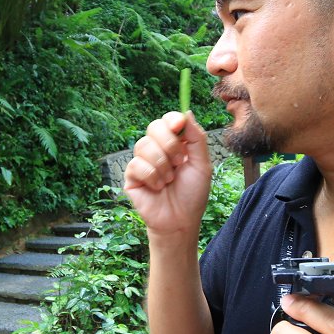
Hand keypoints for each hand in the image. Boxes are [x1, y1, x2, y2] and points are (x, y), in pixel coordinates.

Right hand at [123, 111, 212, 235]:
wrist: (181, 221)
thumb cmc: (192, 194)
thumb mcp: (202, 164)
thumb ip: (196, 138)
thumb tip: (186, 112)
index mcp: (175, 144)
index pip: (168, 120)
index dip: (172, 120)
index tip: (179, 125)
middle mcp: (157, 149)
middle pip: (154, 127)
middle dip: (169, 144)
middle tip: (179, 162)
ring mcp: (142, 162)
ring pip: (144, 145)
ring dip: (162, 165)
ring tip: (169, 180)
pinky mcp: (131, 176)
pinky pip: (137, 164)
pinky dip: (152, 176)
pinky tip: (157, 187)